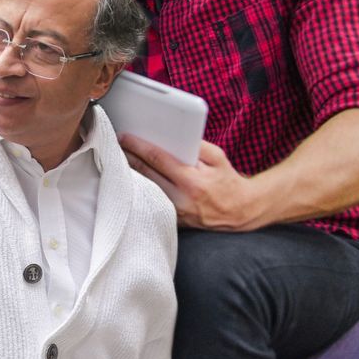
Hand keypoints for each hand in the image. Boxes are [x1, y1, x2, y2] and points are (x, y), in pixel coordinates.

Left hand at [121, 134, 261, 229]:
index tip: (125, 137)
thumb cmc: (228, 181)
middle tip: (117, 145)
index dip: (138, 147)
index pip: (157, 159)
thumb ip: (196, 146)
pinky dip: (144, 191)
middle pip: (146, 174)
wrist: (242, 211)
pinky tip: (135, 181)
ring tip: (122, 159)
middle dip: (129, 157)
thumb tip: (172, 136)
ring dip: (132, 174)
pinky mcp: (176, 222)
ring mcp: (177, 212)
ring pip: (146, 189)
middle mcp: (182, 198)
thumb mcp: (218, 157)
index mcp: (192, 180)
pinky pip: (154, 203)